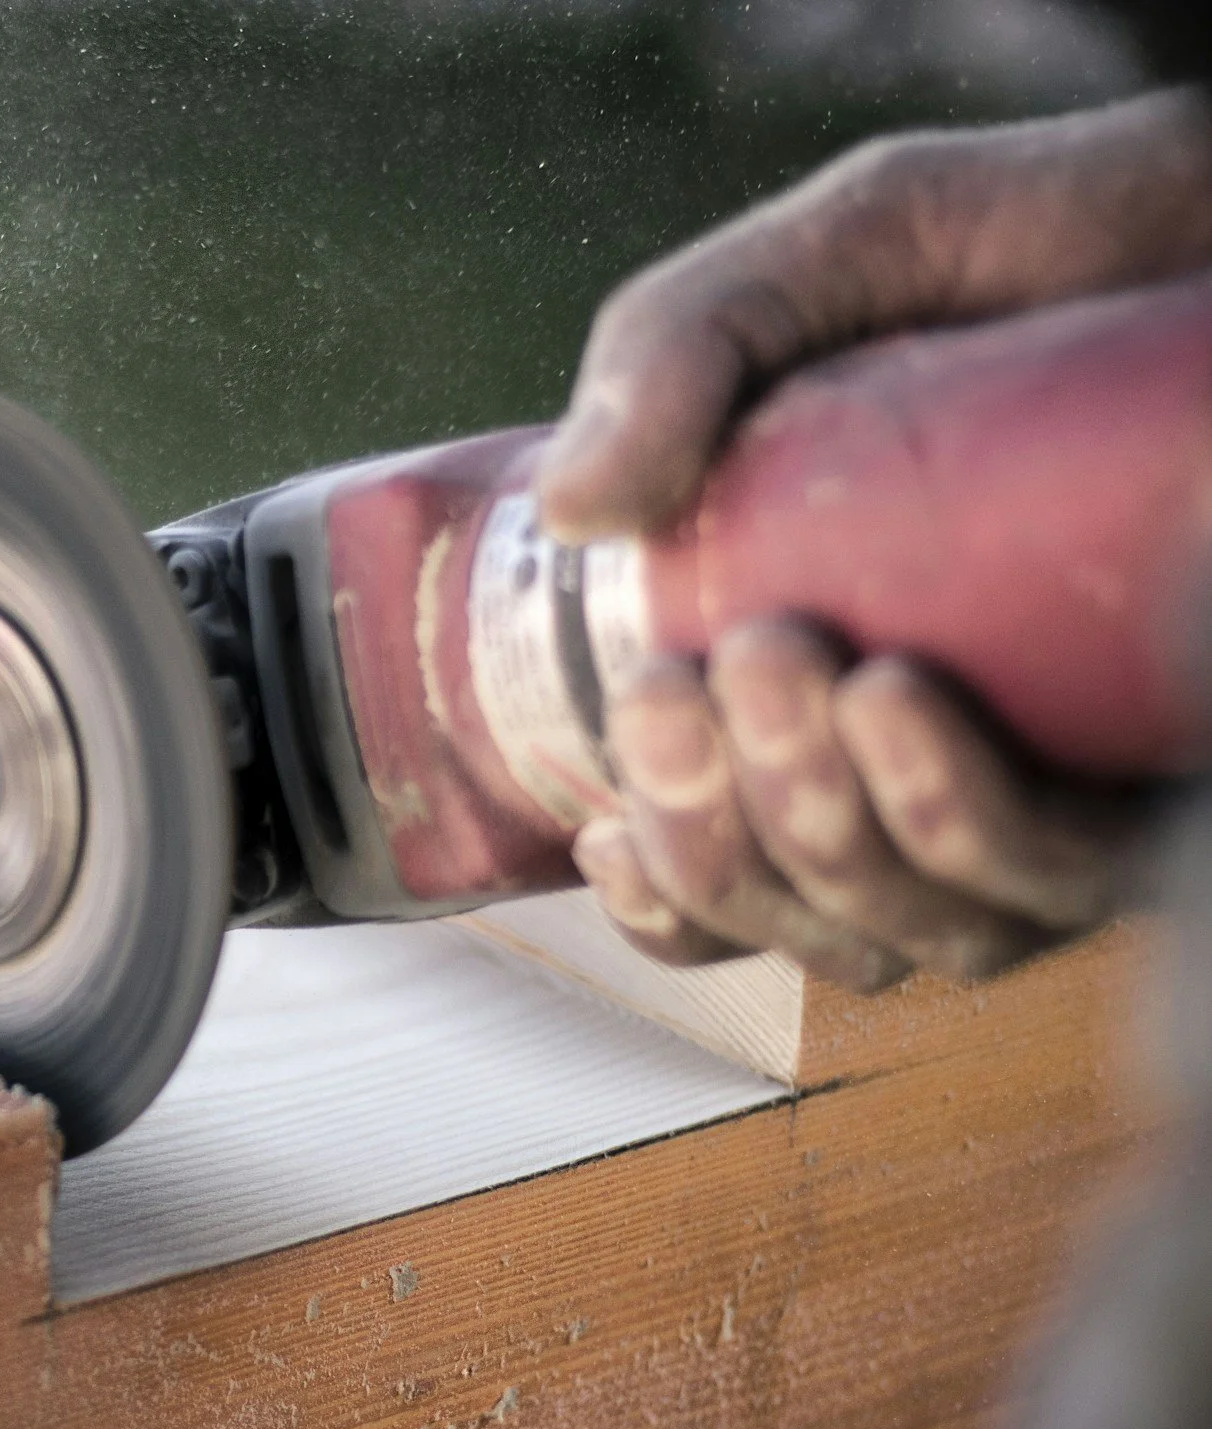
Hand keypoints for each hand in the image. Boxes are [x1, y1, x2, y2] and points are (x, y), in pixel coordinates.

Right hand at [538, 91, 1211, 987]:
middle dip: (727, 833)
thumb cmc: (1027, 247)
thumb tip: (572, 510)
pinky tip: (893, 708)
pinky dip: (953, 822)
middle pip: (807, 918)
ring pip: (922, 930)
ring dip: (824, 831)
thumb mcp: (827, 262)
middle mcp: (944, 778)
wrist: (1198, 206)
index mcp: (825, 706)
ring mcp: (1059, 796)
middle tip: (712, 671)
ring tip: (800, 668)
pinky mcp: (1157, 790)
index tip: (612, 796)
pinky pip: (1056, 885)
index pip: (721, 883)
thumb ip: (679, 347)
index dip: (658, 892)